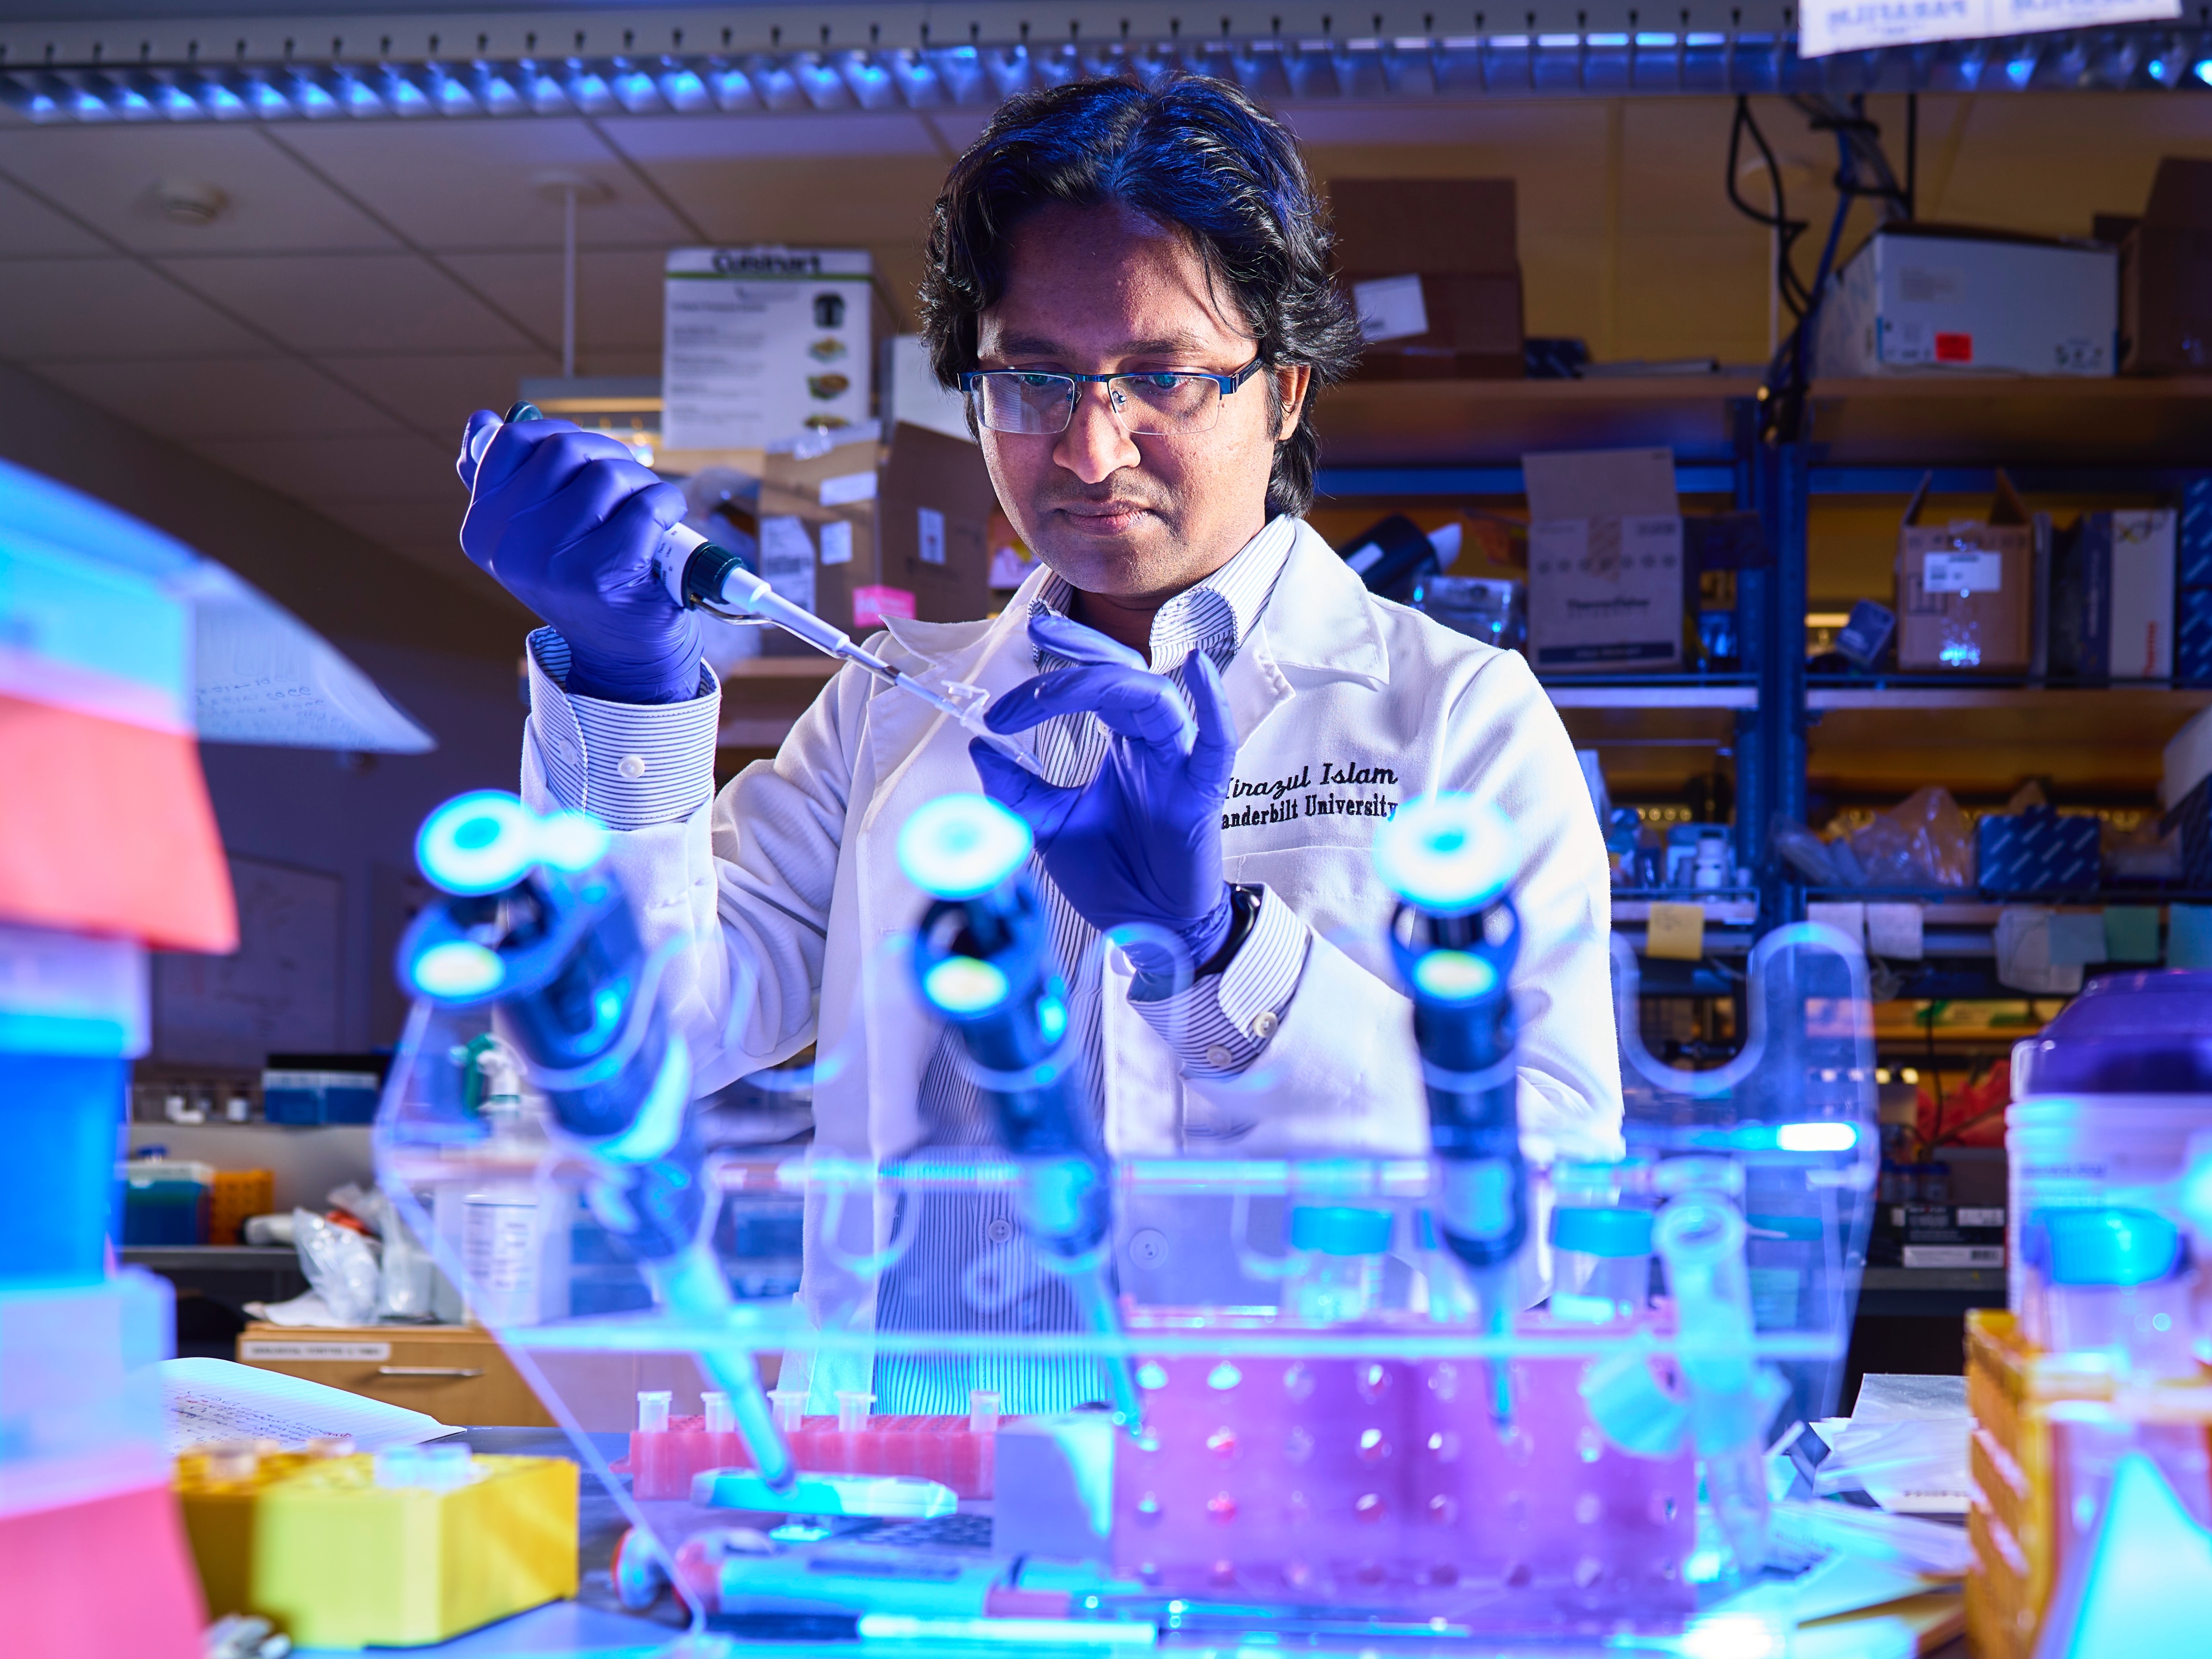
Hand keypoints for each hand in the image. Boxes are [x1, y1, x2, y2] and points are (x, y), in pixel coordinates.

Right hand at [455, 410, 702, 703]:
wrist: (622, 655)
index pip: (514, 441)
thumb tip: (483, 420)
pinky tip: (667, 523)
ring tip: (647, 512)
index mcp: (483, 529)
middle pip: (566, 449)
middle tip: (629, 487)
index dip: (561, 434)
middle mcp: (507, 547)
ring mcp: (552, 563)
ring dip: (642, 483)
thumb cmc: (585, 581)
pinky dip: (668, 505)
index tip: (586, 461)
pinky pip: (646, 506)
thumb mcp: (536, 535)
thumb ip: (509, 482)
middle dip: (609, 456)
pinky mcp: (602, 575)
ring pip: (608, 474)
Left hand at [969, 613, 1236, 979]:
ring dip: (1103, 682)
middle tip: (1036, 637)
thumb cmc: (1109, 875)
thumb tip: (978, 747)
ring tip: (1052, 689)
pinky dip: (1212, 701)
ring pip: (1155, 697)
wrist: (1147, 929)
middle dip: (1078, 653)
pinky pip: (1218, 738)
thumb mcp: (1047, 826)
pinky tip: (1196, 668)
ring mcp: (1181, 762)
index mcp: (1121, 742)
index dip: (1046, 682)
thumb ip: (1015, 788)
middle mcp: (1153, 742)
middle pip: (1122, 674)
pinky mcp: (1204, 790)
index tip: (996, 710)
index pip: (1091, 685)